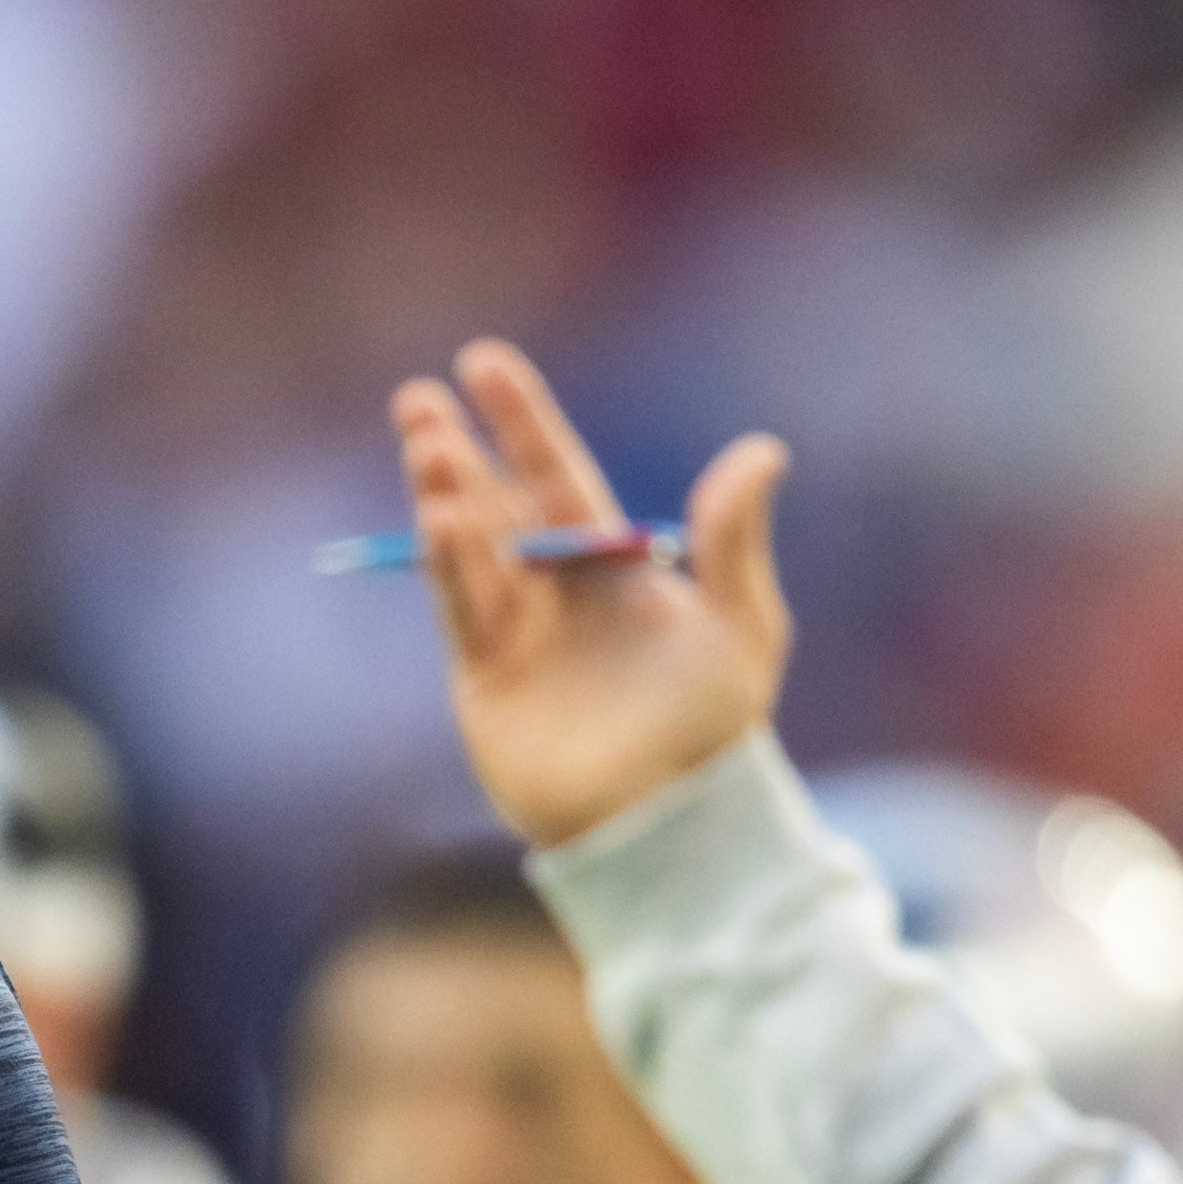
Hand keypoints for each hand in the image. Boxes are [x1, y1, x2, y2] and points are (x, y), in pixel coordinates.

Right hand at [394, 340, 793, 850]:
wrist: (666, 819)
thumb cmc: (714, 725)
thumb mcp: (742, 624)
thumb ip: (735, 539)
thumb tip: (763, 450)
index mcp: (611, 563)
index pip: (556, 473)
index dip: (521, 420)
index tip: (483, 364)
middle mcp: (555, 588)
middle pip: (495, 501)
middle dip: (456, 449)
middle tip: (419, 396)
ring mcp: (514, 632)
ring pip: (468, 546)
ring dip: (443, 492)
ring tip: (424, 442)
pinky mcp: (482, 678)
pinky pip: (459, 605)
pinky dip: (446, 561)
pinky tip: (437, 516)